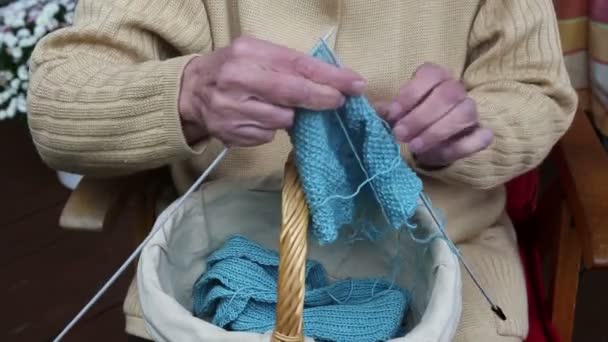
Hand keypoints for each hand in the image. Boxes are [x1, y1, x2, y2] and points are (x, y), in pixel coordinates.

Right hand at [178, 36, 365, 146]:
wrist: (190, 92)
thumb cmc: (233, 69)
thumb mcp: (256, 54)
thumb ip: (288, 64)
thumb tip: (332, 82)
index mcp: (248, 54)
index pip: (297, 65)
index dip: (330, 77)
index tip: (355, 83)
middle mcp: (238, 80)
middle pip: (293, 93)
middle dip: (322, 98)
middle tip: (340, 101)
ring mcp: (232, 110)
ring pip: (283, 119)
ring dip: (291, 116)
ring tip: (276, 106)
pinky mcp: (231, 133)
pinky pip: (268, 135)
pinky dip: (271, 128)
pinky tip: (259, 118)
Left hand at [376, 63, 493, 167]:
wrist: (432, 137)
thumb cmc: (411, 118)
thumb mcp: (397, 112)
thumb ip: (389, 111)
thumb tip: (378, 111)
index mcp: (436, 76)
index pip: (430, 74)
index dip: (411, 94)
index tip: (393, 114)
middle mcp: (456, 89)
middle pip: (447, 95)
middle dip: (420, 117)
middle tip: (400, 134)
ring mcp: (471, 110)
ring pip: (464, 113)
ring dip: (437, 132)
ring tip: (415, 146)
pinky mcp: (481, 133)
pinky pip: (480, 138)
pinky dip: (460, 147)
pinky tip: (438, 154)